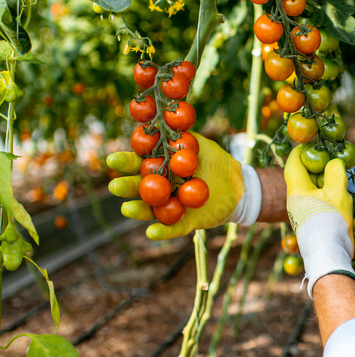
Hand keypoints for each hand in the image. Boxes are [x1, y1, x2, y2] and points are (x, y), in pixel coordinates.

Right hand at [107, 133, 250, 239]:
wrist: (238, 186)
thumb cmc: (217, 162)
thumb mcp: (201, 146)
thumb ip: (182, 137)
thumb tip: (164, 124)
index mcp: (161, 167)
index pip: (139, 163)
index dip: (125, 162)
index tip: (113, 160)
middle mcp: (162, 187)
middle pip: (139, 187)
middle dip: (126, 186)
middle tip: (114, 186)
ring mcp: (171, 206)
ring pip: (150, 209)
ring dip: (137, 210)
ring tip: (126, 208)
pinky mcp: (184, 222)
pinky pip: (171, 229)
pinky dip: (161, 231)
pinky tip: (150, 232)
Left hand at [284, 145, 354, 294]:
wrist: (328, 255)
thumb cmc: (330, 221)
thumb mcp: (337, 191)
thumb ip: (335, 172)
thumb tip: (333, 163)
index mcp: (296, 190)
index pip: (293, 162)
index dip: (302, 150)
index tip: (313, 144)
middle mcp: (294, 201)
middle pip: (301, 176)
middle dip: (314, 167)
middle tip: (329, 160)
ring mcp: (300, 214)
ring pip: (309, 190)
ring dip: (321, 183)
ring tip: (337, 179)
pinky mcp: (308, 224)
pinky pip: (313, 203)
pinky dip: (323, 195)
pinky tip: (337, 198)